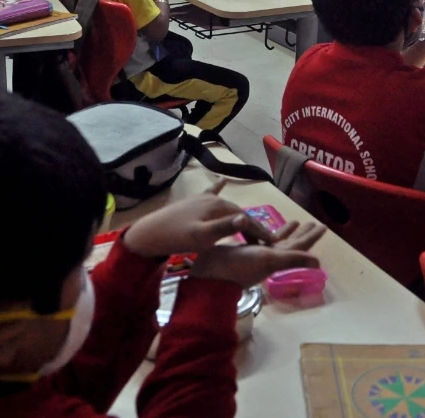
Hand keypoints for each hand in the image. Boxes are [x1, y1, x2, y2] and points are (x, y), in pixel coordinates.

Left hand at [123, 182, 280, 257]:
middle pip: (239, 213)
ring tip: (250, 229)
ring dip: (241, 216)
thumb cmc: (177, 238)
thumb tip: (247, 218)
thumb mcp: (203, 236)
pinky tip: (222, 180)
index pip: (246, 218)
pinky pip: (210, 192)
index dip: (260, 231)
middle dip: (253, 226)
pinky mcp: (194, 202)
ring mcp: (203, 198)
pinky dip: (218, 187)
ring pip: (228, 207)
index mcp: (218, 206)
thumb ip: (225, 227)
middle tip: (264, 242)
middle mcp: (213, 198)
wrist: (150, 234)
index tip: (274, 244)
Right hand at [190, 221, 325, 287]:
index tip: (323, 226)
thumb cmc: (240, 267)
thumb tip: (319, 263)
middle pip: (290, 243)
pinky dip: (265, 231)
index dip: (311, 237)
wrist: (210, 276)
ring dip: (286, 231)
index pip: (299, 246)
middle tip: (311, 222)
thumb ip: (293, 259)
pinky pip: (259, 238)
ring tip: (295, 221)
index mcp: (277, 258)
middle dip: (301, 233)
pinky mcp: (243, 250)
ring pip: (276, 240)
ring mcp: (256, 254)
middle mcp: (269, 256)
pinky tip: (265, 226)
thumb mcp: (269, 261)